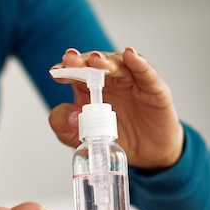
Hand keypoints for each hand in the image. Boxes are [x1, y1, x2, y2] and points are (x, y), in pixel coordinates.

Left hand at [48, 47, 183, 169]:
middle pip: (95, 63)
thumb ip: (64, 126)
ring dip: (107, 61)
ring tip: (96, 61)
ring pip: (120, 65)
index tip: (56, 72)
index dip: (65, 69)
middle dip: (82, 60)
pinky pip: (147, 74)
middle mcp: (109, 80)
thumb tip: (72, 116)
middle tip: (71, 59)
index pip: (74, 73)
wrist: (145, 154)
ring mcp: (132, 82)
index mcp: (87, 87)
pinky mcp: (154, 90)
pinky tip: (131, 55)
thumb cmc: (112, 137)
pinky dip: (139, 64)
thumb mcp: (77, 138)